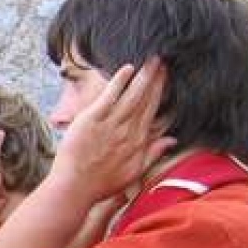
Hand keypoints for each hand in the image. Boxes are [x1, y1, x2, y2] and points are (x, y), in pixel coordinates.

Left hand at [51, 59, 174, 205]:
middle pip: (146, 100)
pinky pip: (110, 96)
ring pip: (132, 96)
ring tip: (152, 60)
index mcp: (138, 142)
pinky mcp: (92, 119)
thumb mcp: (134, 172)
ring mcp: (111, 124)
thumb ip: (154, 153)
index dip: (161, 93)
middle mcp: (128, 131)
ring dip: (144, 76)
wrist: (75, 187)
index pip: (153, 111)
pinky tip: (128, 69)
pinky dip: (119, 82)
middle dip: (156, 79)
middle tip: (163, 61)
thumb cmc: (101, 183)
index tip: (167, 78)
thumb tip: (172, 140)